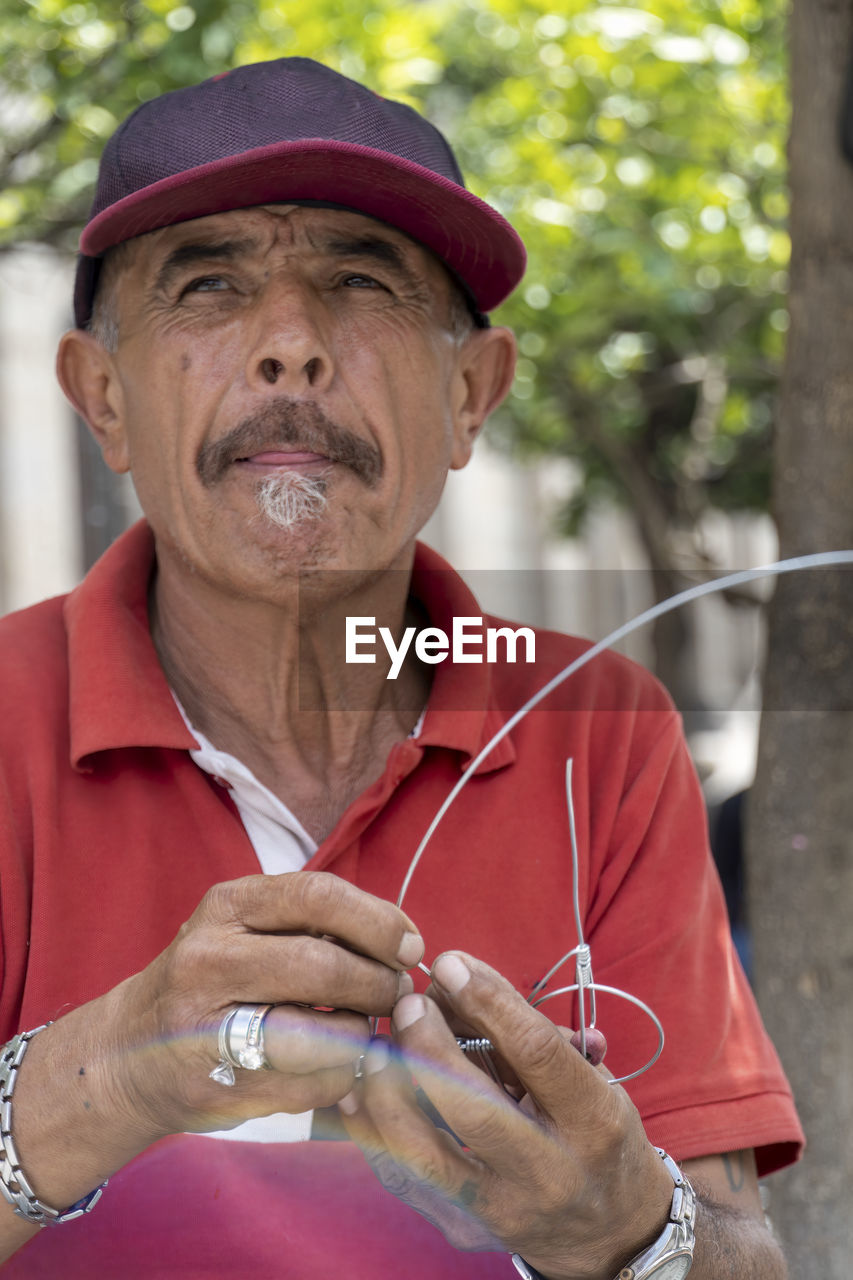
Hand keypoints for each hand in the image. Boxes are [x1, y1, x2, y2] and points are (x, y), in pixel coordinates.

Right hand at [99, 870, 422, 1138]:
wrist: (129, 1054)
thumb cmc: (216, 979)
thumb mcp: (248, 927)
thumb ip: (314, 922)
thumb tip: (403, 941)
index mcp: (227, 906)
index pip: (317, 895)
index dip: (378, 921)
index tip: (411, 945)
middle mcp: (208, 959)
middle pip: (321, 967)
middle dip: (377, 983)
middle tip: (397, 994)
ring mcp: (205, 1028)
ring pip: (317, 1034)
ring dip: (362, 1035)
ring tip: (367, 1029)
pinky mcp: (217, 1088)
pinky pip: (310, 1085)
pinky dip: (342, 1076)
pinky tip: (339, 1064)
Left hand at [338, 951, 673, 1279]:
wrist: (612, 1231)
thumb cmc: (596, 1132)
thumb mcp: (591, 1078)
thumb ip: (529, 1035)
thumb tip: (457, 987)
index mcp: (593, 1120)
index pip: (536, 1051)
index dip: (488, 1000)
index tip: (450, 963)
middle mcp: (551, 1172)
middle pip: (473, 1107)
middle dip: (428, 1046)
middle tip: (407, 1004)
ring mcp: (505, 1209)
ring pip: (426, 1153)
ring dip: (389, 1090)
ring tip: (377, 1047)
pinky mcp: (467, 1230)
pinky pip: (405, 1178)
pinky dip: (374, 1130)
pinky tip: (360, 1091)